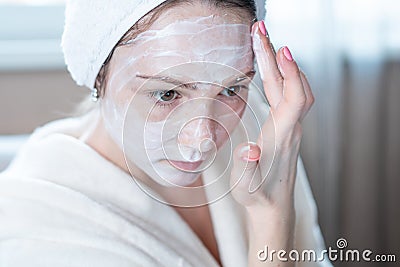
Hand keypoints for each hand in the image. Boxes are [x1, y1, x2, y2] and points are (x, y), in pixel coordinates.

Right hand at [230, 21, 314, 265]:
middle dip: (276, 56)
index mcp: (282, 138)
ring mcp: (290, 127)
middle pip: (292, 85)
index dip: (291, 73)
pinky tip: (271, 70)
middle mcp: (291, 128)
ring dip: (280, 64)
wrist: (273, 207)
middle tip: (261, 30)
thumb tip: (249, 149)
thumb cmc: (258, 197)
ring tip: (264, 43)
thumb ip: (247, 170)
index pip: (295, 98)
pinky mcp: (286, 128)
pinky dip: (281, 76)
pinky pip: (288, 95)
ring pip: (291, 88)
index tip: (280, 49)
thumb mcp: (247, 188)